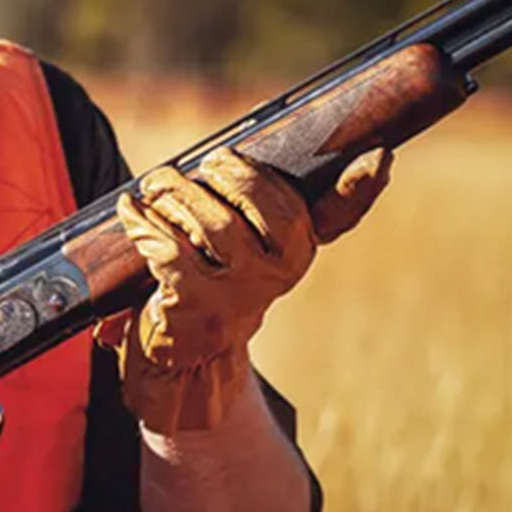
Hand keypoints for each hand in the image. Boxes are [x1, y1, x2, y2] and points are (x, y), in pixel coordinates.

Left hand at [106, 146, 390, 432]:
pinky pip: (169, 247)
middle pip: (264, 200)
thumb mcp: (242, 244)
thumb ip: (257, 206)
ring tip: (158, 184)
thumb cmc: (211, 280)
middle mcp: (280, 271)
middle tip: (205, 163)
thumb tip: (261, 158)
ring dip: (176, 192)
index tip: (380, 155)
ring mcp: (240, 291)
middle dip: (230, 171)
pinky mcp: (196, 303)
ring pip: (213, 221)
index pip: (337, 214)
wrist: (184, 355)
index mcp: (297, 248)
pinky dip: (143, 221)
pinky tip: (131, 209)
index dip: (361, 187)